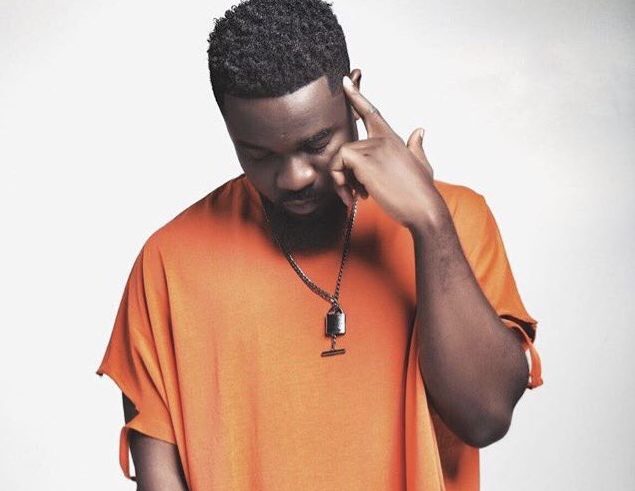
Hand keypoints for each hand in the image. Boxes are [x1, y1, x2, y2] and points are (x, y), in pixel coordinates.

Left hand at [330, 76, 444, 230]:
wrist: (425, 209)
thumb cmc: (421, 192)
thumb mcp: (421, 164)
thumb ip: (416, 146)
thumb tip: (420, 130)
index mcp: (393, 139)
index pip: (372, 112)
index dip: (357, 96)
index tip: (346, 80)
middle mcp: (382, 139)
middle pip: (347, 147)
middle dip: (344, 173)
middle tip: (353, 193)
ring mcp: (374, 148)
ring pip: (341, 156)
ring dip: (342, 180)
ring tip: (355, 197)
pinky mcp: (365, 160)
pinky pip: (340, 162)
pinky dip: (341, 181)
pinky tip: (354, 196)